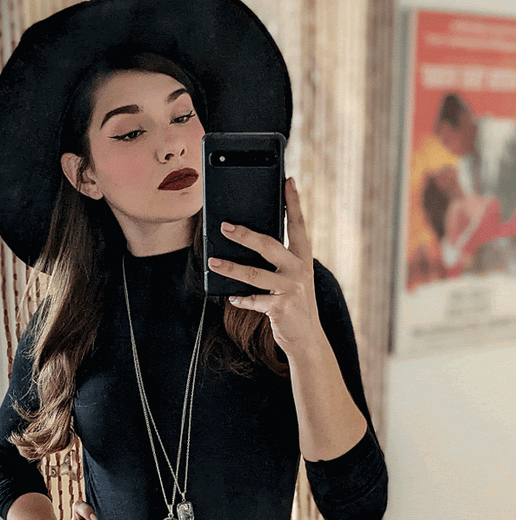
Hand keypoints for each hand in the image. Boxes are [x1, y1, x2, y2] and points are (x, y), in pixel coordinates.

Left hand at [207, 177, 319, 355]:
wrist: (307, 339)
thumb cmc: (294, 305)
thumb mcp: (292, 280)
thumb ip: (278, 263)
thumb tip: (247, 243)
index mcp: (302, 258)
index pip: (299, 225)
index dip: (294, 202)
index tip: (289, 180)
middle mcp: (299, 270)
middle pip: (269, 245)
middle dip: (245, 234)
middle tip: (224, 226)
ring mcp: (291, 289)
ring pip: (255, 274)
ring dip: (231, 268)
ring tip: (213, 262)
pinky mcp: (281, 308)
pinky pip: (255, 300)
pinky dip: (241, 299)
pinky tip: (231, 297)